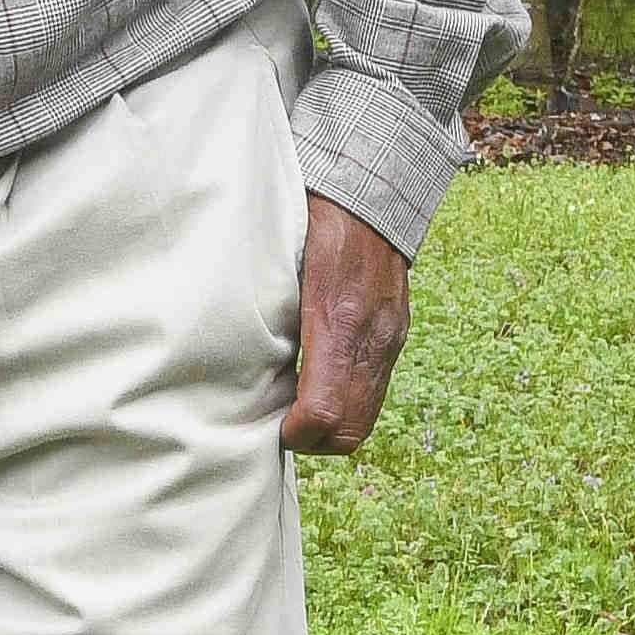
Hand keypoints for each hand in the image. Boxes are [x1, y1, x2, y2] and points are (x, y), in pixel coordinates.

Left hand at [281, 197, 409, 457]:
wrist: (372, 192)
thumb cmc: (314, 223)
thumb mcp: (279, 265)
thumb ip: (264, 314)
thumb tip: (238, 364)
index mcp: (335, 320)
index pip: (323, 411)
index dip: (296, 433)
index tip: (275, 427)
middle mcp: (370, 337)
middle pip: (349, 429)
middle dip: (314, 442)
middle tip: (283, 428)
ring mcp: (388, 338)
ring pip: (366, 415)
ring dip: (332, 427)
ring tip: (299, 412)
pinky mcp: (396, 335)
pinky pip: (376, 391)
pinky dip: (349, 403)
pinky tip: (322, 385)